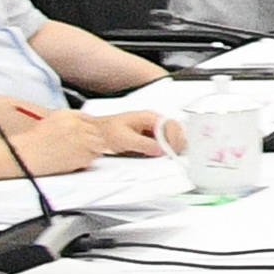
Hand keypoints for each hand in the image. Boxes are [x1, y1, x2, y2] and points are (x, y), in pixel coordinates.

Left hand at [53, 103, 177, 161]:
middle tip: (172, 156)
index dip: (174, 139)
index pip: (171, 125)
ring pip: (172, 136)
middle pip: (175, 130)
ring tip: (168, 157)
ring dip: (172, 146)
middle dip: (176, 143)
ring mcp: (153, 128)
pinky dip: (167, 149)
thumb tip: (159, 149)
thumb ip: (143, 144)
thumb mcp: (124, 139)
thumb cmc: (107, 131)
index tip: (171, 151)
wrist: (96, 133)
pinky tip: (162, 155)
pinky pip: (165, 142)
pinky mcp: (150, 137)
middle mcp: (153, 121)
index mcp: (149, 117)